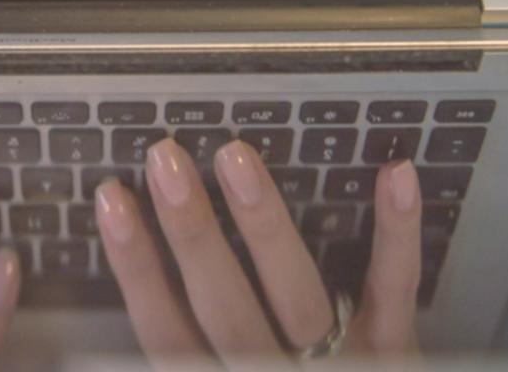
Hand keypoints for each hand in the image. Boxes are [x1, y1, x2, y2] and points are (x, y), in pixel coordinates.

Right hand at [96, 139, 422, 361]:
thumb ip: (189, 355)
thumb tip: (131, 311)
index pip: (165, 330)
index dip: (136, 266)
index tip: (110, 199)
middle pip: (223, 305)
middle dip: (193, 232)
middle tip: (166, 158)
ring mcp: (337, 366)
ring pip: (293, 291)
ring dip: (263, 221)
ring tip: (235, 156)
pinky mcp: (395, 357)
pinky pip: (394, 290)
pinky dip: (398, 232)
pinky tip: (394, 172)